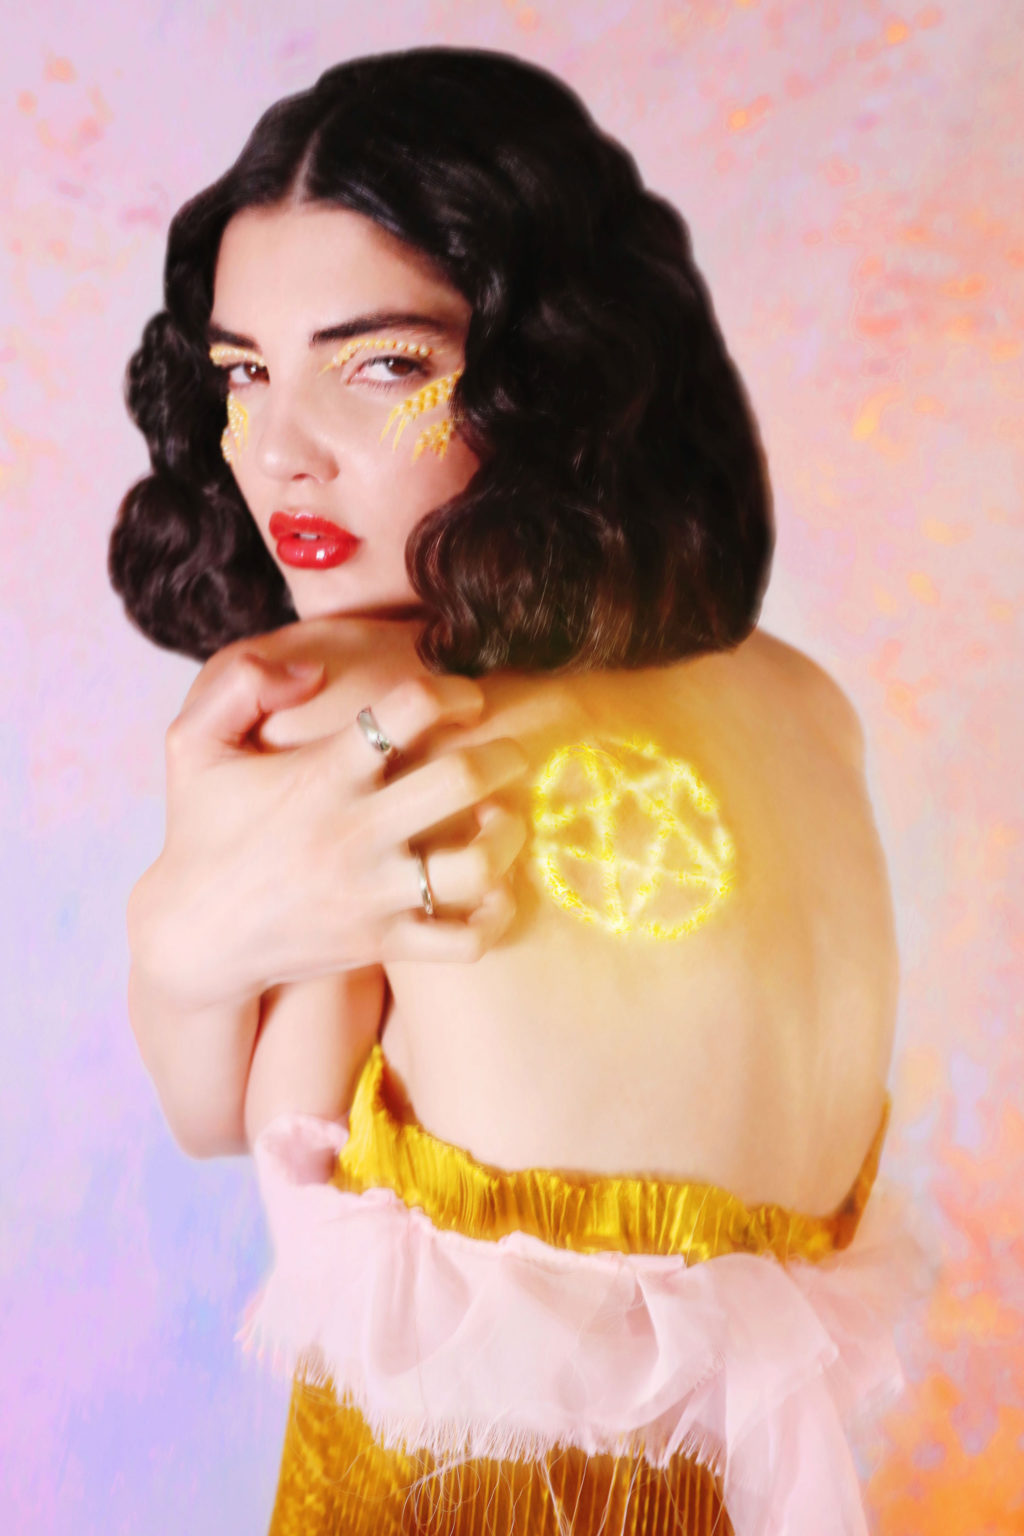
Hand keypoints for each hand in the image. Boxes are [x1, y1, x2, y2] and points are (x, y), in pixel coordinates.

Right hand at [127, 650, 528, 1011]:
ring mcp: (373, 893)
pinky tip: (493, 890)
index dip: (453, 690)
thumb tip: (314, 669)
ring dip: (507, 836)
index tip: (468, 697)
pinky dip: (495, 916)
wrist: (192, 936)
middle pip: (461, 780)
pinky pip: (465, 940)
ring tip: (503, 820)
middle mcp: (354, 831)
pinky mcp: (383, 943)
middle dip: (503, 756)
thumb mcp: (191, 744)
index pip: (409, 708)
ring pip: (477, 865)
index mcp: (321, 775)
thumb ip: (241, 684)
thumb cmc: (201, 830)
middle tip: (511, 753)